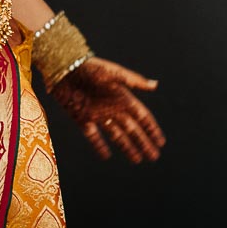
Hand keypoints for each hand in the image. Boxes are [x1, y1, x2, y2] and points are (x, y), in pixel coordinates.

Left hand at [50, 57, 164, 163]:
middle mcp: (113, 108)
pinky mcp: (82, 118)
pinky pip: (93, 136)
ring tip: (137, 160)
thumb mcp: (114, 73)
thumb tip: (155, 85)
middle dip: (143, 142)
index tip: (161, 142)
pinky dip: (99, 146)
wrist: (65, 68)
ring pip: (117, 135)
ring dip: (127, 147)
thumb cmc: (91, 68)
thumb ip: (134, 81)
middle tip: (154, 157)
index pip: (142, 116)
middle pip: (132, 129)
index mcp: (123, 97)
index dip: (152, 128)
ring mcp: (98, 115)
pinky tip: (106, 156)